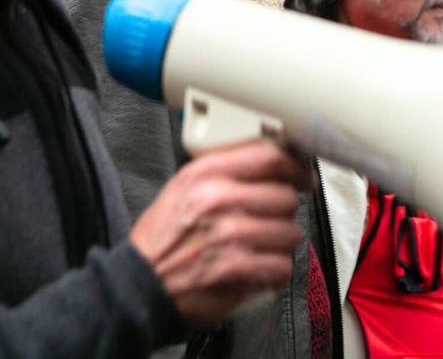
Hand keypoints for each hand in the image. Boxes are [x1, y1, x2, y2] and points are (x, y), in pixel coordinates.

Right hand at [129, 140, 312, 323]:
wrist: (141, 284)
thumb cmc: (162, 238)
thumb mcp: (184, 185)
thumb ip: (224, 169)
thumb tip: (270, 163)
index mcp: (207, 173)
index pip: (270, 157)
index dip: (295, 167)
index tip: (302, 177)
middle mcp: (219, 200)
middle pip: (286, 197)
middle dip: (284, 211)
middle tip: (271, 219)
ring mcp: (230, 235)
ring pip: (290, 233)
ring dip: (281, 242)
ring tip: (262, 245)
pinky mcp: (237, 269)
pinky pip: (282, 266)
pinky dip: (275, 271)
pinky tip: (260, 267)